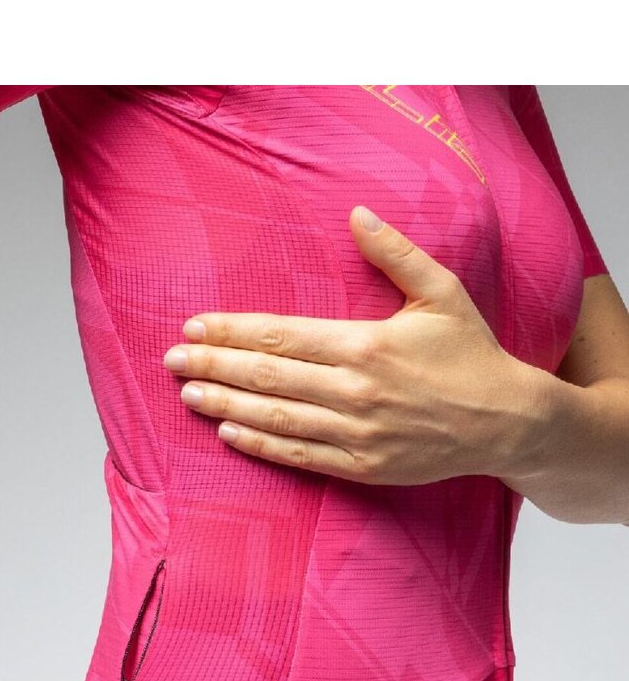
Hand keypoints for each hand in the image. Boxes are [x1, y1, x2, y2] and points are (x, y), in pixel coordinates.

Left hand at [163, 205, 554, 485]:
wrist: (508, 423)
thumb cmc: (472, 355)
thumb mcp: (441, 294)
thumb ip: (395, 254)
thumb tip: (357, 214)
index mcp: (367, 345)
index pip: (282, 335)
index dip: (232, 331)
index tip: (195, 326)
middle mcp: (355, 390)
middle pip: (267, 375)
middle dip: (214, 365)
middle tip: (171, 359)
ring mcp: (357, 432)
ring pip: (276, 416)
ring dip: (226, 403)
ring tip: (187, 392)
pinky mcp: (362, 466)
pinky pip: (300, 455)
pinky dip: (260, 444)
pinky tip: (228, 432)